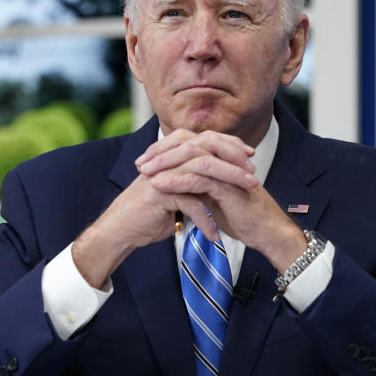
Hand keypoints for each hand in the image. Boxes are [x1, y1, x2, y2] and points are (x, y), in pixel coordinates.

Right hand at [71, 132, 257, 287]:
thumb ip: (195, 183)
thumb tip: (221, 179)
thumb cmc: (150, 213)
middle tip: (253, 176)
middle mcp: (167, 159)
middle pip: (207, 150)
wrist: (122, 229)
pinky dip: (205, 220)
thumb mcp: (178, 193)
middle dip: (234, 162)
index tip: (250, 157)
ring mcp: (162, 173)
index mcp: (171, 155)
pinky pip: (190, 202)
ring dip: (228, 184)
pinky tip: (214, 235)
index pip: (205, 140)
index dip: (229, 145)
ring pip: (202, 172)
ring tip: (246, 196)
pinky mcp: (159, 192)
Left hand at [137, 129, 306, 271]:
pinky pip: (199, 178)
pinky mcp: (229, 186)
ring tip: (145, 173)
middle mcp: (224, 159)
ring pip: (192, 157)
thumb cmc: (242, 215)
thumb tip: (174, 180)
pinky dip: (177, 180)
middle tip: (139, 163)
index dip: (164, 150)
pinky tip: (160, 185)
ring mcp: (227, 170)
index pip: (187, 143)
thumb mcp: (213, 196)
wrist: (265, 232)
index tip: (144, 160)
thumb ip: (198, 185)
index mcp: (220, 158)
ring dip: (165, 164)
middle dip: (160, 153)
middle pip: (187, 144)